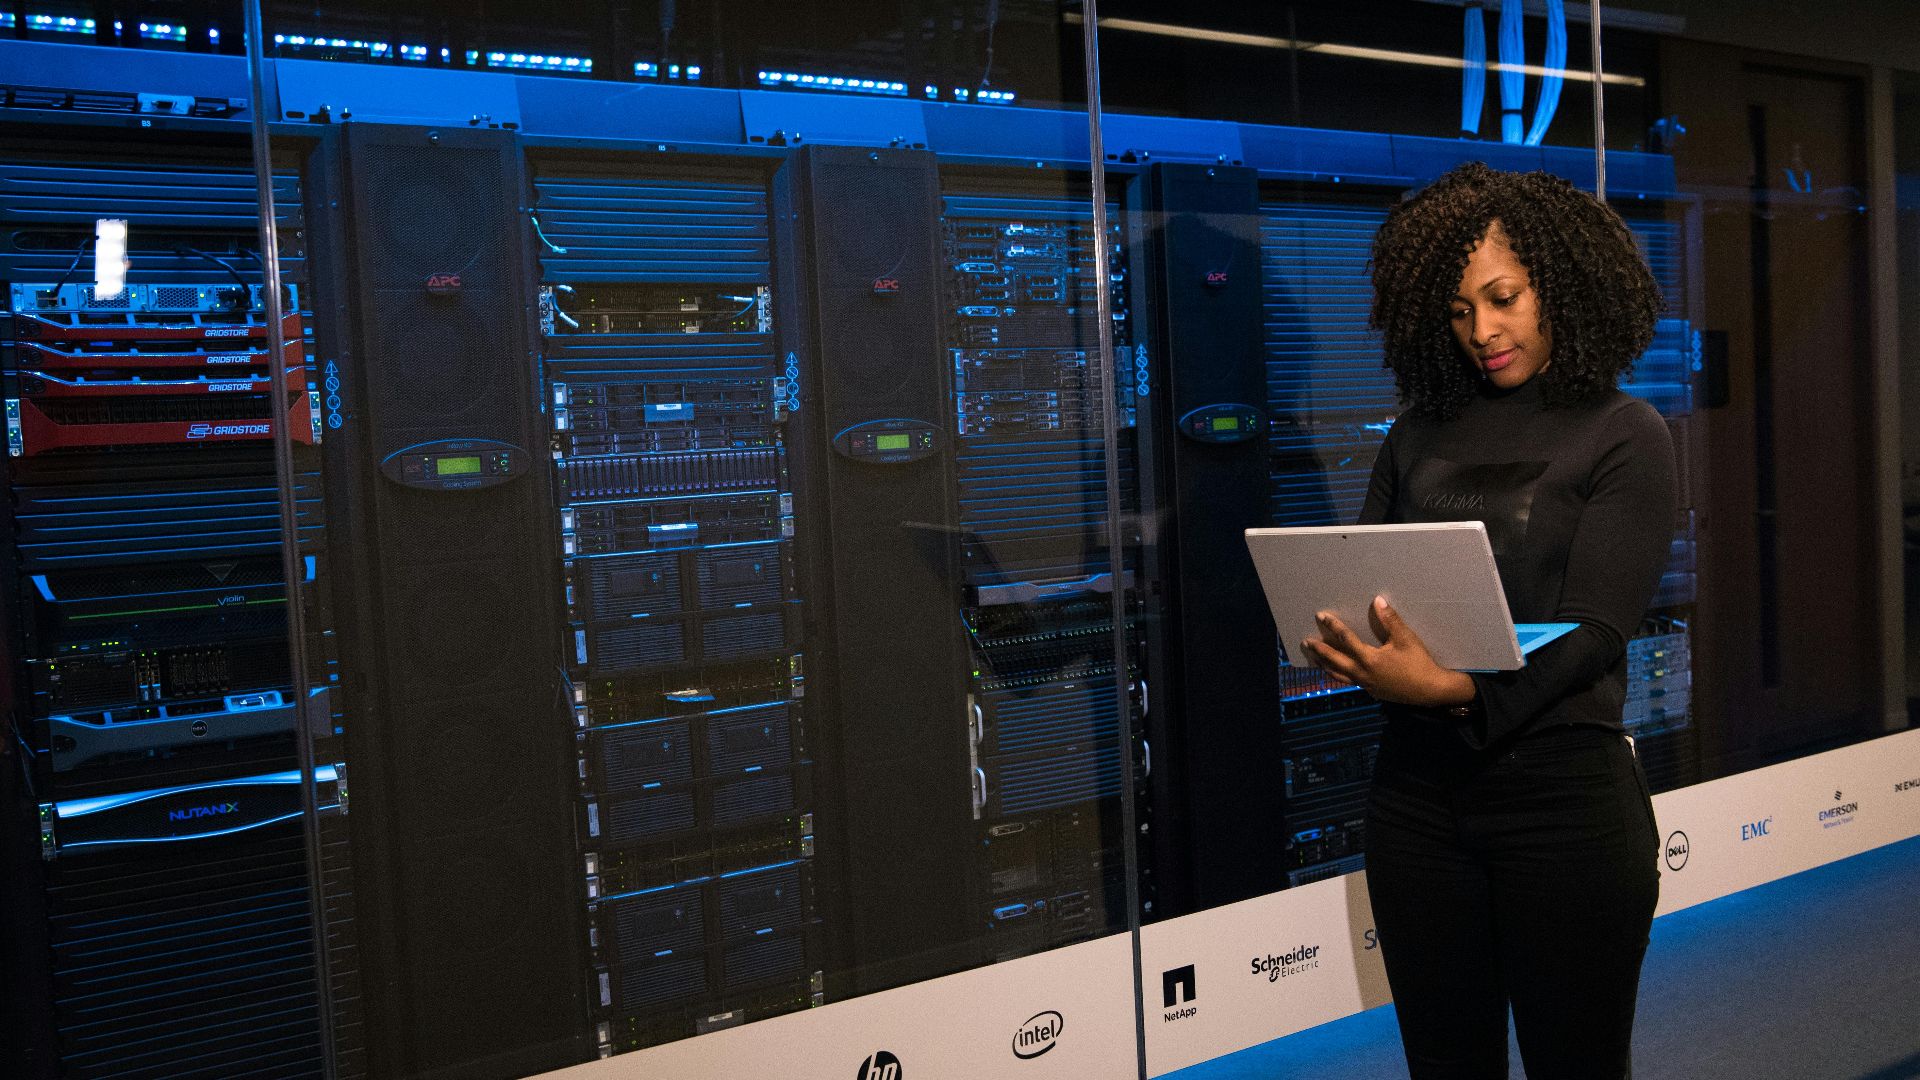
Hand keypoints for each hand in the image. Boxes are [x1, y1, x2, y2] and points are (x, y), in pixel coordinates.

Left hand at [1299, 596, 1476, 708]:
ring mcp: (1366, 684)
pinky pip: (1349, 681)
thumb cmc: (1419, 663)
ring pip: (1339, 675)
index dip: (1333, 626)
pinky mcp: (1371, 691)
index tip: (1321, 616)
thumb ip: (1390, 620)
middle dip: (1319, 650)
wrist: (1431, 690)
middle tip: (1306, 642)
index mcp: (1370, 659)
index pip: (1346, 640)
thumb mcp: (1406, 638)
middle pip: (1334, 660)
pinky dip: (1338, 675)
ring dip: (1325, 665)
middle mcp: (1363, 673)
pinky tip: (1336, 671)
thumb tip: (1378, 600)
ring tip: (1314, 658)